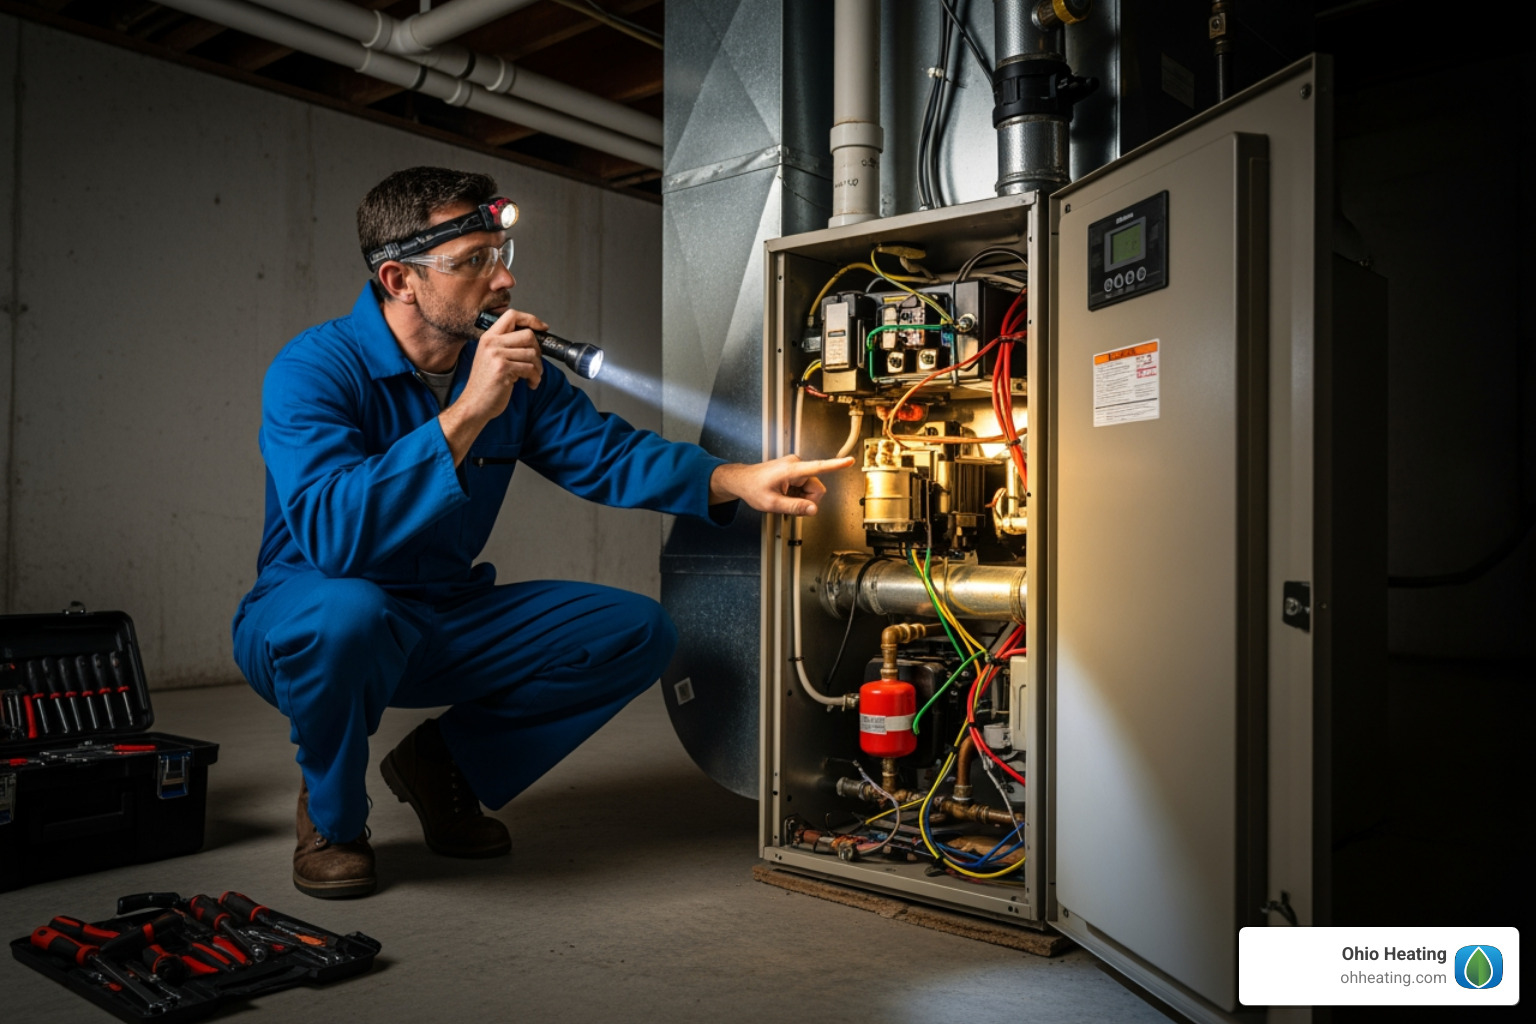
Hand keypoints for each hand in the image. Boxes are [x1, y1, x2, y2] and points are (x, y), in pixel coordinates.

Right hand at [462, 308, 547, 410]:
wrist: (474, 404)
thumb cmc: (485, 384)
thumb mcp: (491, 357)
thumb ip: (506, 345)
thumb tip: (533, 337)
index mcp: (488, 337)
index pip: (512, 315)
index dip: (531, 319)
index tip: (542, 328)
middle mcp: (491, 343)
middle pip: (527, 335)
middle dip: (538, 350)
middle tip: (535, 363)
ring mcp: (496, 355)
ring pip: (532, 353)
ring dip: (538, 368)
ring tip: (532, 376)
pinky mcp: (503, 369)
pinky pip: (530, 368)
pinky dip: (535, 378)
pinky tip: (530, 384)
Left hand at [709, 455, 855, 516]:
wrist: (742, 480)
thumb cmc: (753, 488)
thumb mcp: (772, 504)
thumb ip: (795, 507)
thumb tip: (814, 510)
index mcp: (792, 470)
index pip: (819, 467)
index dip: (836, 465)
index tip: (849, 461)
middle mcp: (796, 464)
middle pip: (816, 488)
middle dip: (807, 499)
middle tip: (789, 504)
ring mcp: (796, 467)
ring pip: (811, 488)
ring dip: (801, 497)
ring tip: (784, 498)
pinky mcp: (795, 470)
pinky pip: (805, 486)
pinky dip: (797, 494)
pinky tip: (785, 494)